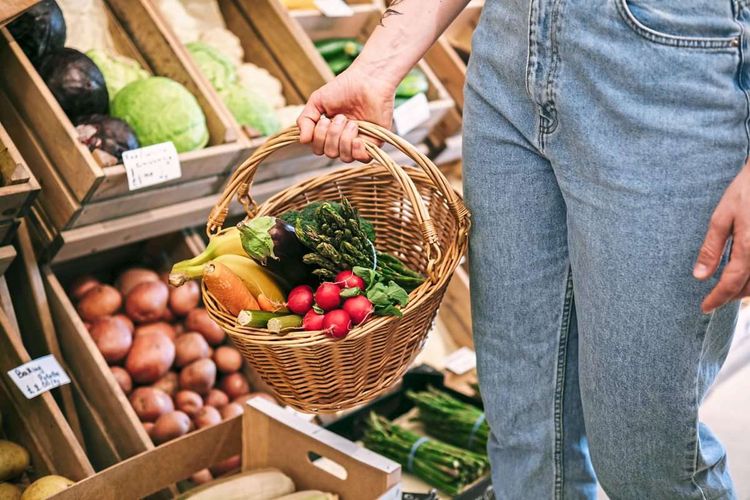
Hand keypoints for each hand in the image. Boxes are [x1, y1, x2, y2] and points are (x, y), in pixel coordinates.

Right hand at [297, 64, 395, 162]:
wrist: (368, 80)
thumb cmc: (344, 87)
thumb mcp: (317, 101)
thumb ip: (305, 120)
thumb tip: (302, 140)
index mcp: (330, 132)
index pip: (318, 148)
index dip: (318, 138)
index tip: (324, 119)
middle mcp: (343, 139)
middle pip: (330, 153)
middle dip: (332, 135)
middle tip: (341, 117)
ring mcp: (359, 142)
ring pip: (345, 157)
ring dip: (344, 139)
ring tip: (352, 123)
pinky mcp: (374, 143)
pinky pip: (362, 159)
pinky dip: (357, 150)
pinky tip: (358, 138)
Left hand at [694, 163, 749, 311]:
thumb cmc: (747, 190)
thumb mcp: (722, 216)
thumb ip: (711, 248)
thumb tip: (700, 276)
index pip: (731, 283)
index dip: (717, 298)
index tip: (704, 307)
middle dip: (731, 295)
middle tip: (714, 297)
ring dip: (746, 288)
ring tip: (728, 287)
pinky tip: (744, 272)